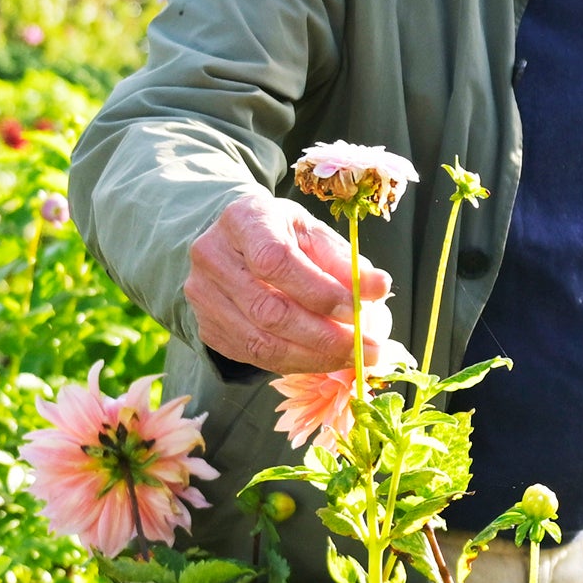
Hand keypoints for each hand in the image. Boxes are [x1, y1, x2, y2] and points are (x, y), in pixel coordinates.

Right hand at [187, 190, 387, 373]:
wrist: (234, 240)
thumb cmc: (281, 233)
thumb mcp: (312, 231)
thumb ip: (343, 260)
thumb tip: (379, 288)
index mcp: (242, 220)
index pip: (276, 262)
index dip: (321, 292)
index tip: (361, 310)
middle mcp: (213, 258)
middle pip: (269, 310)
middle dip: (326, 337)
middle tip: (369, 349)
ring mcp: (203, 296)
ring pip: (261, 343)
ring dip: (315, 357)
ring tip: (354, 358)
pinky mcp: (207, 327)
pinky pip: (254, 356)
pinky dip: (295, 363)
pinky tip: (324, 359)